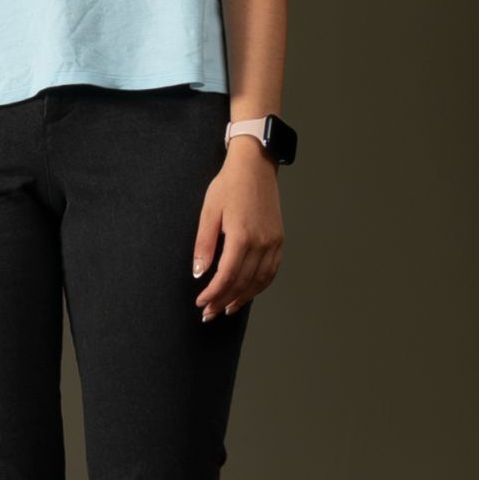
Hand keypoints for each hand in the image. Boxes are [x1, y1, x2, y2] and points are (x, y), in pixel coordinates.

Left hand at [191, 146, 283, 322]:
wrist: (255, 166)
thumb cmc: (228, 185)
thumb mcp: (208, 212)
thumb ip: (204, 245)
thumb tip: (199, 273)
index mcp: (242, 236)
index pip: (227, 276)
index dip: (213, 293)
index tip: (201, 303)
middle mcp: (262, 242)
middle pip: (243, 282)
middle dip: (224, 300)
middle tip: (209, 313)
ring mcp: (273, 242)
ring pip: (260, 281)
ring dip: (243, 298)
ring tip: (226, 308)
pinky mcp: (279, 239)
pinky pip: (272, 271)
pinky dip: (259, 286)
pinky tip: (247, 292)